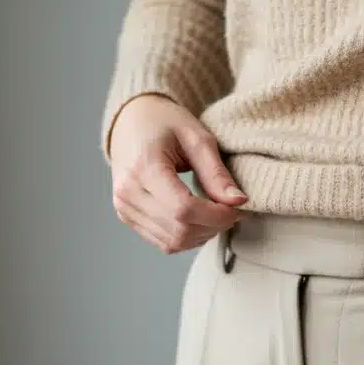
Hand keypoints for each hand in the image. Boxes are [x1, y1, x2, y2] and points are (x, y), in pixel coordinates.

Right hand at [109, 94, 246, 253]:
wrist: (131, 121)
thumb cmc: (165, 123)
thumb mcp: (197, 138)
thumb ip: (217, 173)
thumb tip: (239, 202)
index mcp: (144, 167)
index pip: (183, 209)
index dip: (216, 216)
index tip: (236, 207)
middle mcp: (128, 192)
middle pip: (179, 230)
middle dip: (213, 226)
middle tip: (230, 210)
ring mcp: (124, 208)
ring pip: (173, 242)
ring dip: (202, 234)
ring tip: (216, 213)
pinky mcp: (127, 217)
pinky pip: (163, 243)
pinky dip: (187, 237)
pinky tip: (199, 219)